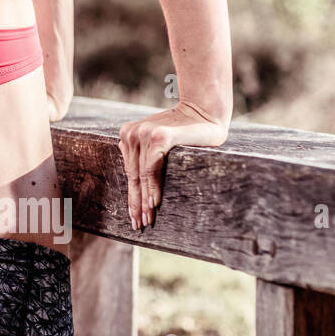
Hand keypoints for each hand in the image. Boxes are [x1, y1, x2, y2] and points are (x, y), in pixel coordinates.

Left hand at [118, 101, 228, 230]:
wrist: (205, 111)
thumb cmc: (186, 131)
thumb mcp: (161, 143)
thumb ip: (146, 155)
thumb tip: (137, 179)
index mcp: (129, 135)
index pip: (130, 172)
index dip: (132, 195)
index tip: (133, 216)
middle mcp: (132, 133)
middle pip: (133, 175)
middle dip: (136, 203)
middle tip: (138, 224)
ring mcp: (144, 133)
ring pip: (141, 175)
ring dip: (144, 200)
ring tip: (147, 219)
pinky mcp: (159, 136)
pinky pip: (152, 168)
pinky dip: (153, 186)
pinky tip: (154, 203)